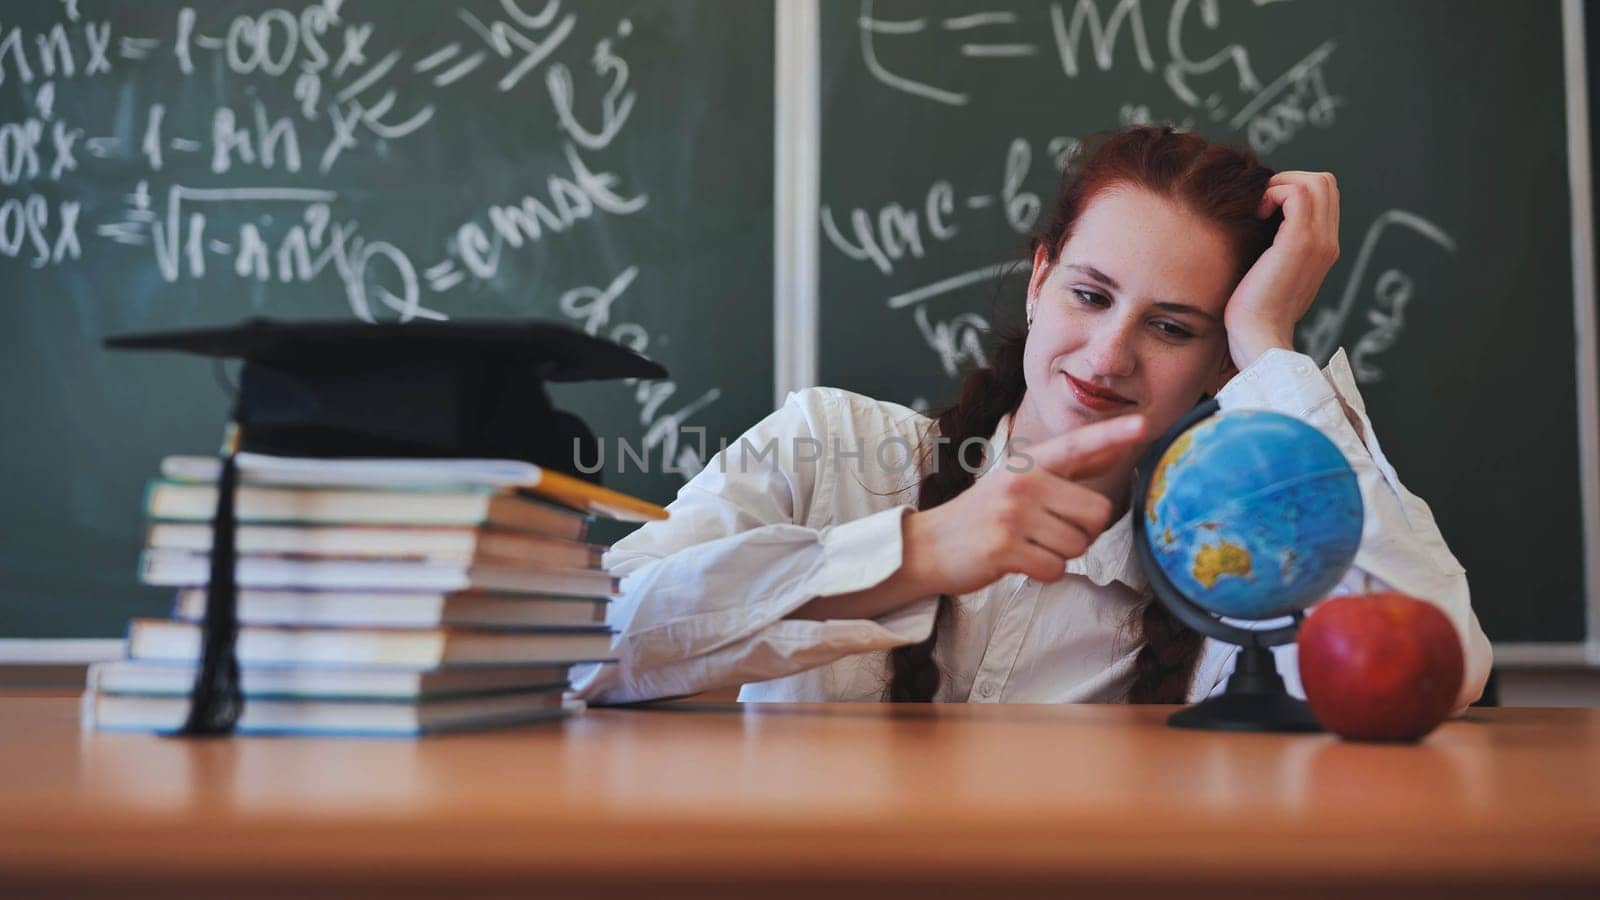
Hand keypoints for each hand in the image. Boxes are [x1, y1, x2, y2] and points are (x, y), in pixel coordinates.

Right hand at [901, 415, 1148, 595]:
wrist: (927, 546)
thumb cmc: (981, 517)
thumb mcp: (1018, 483)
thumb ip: (1067, 471)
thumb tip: (1113, 453)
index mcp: (1028, 466)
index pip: (1077, 446)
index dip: (1112, 436)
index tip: (1143, 425)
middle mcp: (1022, 484)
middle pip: (1097, 513)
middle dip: (1085, 532)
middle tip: (1054, 534)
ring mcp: (1012, 516)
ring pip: (1078, 545)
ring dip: (1061, 555)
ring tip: (1029, 547)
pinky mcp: (1005, 548)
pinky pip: (1055, 569)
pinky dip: (1043, 573)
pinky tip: (1020, 563)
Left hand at [1222, 171, 1340, 372]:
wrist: (1258, 337)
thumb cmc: (1252, 311)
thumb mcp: (1267, 272)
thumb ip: (1274, 247)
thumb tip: (1257, 219)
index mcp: (1323, 249)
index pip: (1323, 196)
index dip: (1292, 190)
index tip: (1263, 210)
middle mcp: (1328, 243)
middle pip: (1325, 182)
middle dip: (1288, 182)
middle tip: (1261, 205)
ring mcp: (1319, 241)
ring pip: (1316, 181)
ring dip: (1281, 185)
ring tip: (1259, 209)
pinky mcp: (1301, 242)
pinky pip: (1297, 193)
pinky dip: (1274, 192)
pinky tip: (1256, 215)